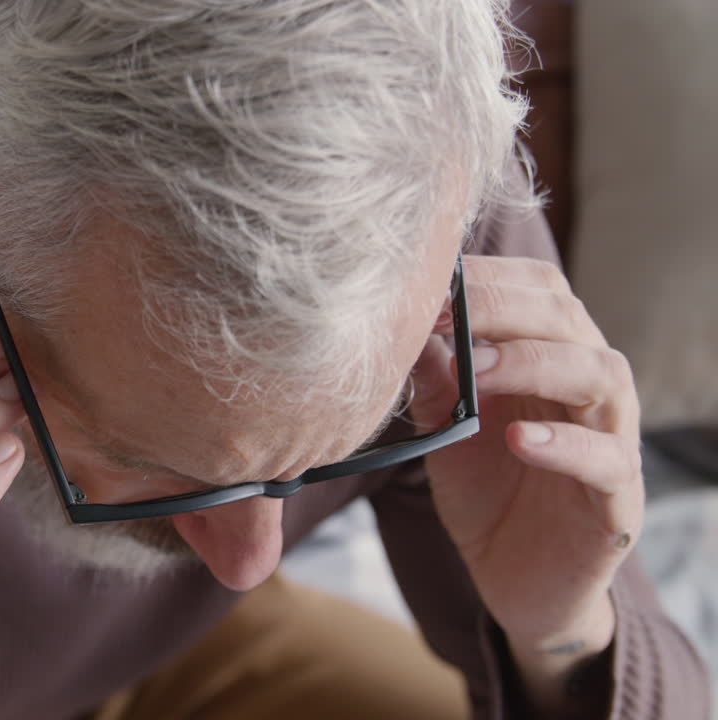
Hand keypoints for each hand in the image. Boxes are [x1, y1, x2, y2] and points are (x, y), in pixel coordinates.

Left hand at [409, 257, 643, 712]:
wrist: (515, 580)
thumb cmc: (485, 491)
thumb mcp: (445, 432)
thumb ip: (434, 384)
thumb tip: (410, 331)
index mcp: (551, 356)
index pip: (540, 289)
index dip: (489, 279)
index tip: (431, 283)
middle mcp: (589, 386)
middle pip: (568, 318)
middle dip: (504, 308)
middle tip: (447, 316)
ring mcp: (612, 438)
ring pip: (601, 374)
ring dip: (534, 362)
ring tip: (477, 370)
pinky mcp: (618, 498)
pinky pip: (606, 459)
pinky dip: (564, 443)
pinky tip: (518, 438)